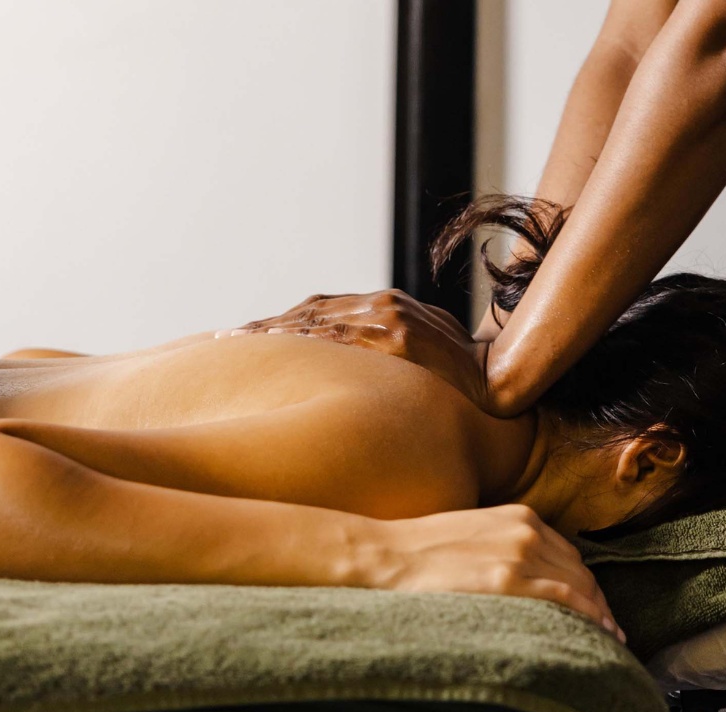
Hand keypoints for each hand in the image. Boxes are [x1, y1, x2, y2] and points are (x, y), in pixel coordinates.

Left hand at [216, 290, 493, 412]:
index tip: (247, 336)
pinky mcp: (400, 338)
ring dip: (269, 332)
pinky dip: (299, 340)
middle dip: (265, 327)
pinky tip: (269, 349)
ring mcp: (392, 319)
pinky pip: (338, 338)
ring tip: (229, 344)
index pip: (323, 310)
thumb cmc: (463, 382)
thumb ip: (391, 346)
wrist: (505, 392)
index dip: (283, 323)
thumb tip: (361, 363)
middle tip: (220, 340)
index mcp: (390, 306)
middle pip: (311, 312)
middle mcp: (387, 305)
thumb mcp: (427, 350)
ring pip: (315, 320)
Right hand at [365, 504, 625, 643]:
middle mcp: (527, 530)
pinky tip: (597, 633)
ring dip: (599, 613)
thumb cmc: (422, 550)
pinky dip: (588, 616)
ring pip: (579, 585)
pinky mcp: (508, 579)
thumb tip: (527, 574)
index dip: (587, 583)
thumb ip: (506, 546)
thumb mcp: (475, 533)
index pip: (569, 554)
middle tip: (610, 628)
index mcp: (521, 516)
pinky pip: (564, 599)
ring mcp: (520, 553)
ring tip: (609, 638)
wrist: (388, 555)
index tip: (595, 604)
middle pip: (580, 570)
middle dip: (599, 601)